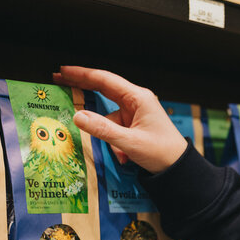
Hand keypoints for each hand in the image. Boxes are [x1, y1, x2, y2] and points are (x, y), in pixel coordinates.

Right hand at [52, 66, 186, 172]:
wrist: (179, 169)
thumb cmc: (163, 153)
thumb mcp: (130, 143)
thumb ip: (103, 129)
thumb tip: (78, 116)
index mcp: (138, 98)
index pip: (105, 80)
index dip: (82, 74)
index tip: (64, 70)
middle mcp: (136, 102)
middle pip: (103, 91)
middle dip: (83, 91)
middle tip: (60, 81)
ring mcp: (135, 114)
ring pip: (108, 119)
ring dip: (110, 138)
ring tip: (123, 154)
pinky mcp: (134, 126)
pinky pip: (115, 131)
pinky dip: (117, 144)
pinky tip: (127, 157)